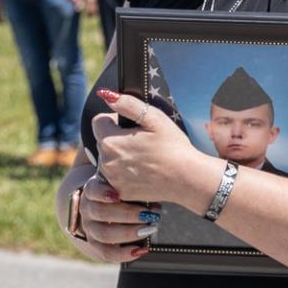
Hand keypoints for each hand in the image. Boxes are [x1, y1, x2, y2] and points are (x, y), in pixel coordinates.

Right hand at [69, 174, 158, 265]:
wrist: (100, 211)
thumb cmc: (120, 195)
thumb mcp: (122, 187)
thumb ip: (134, 190)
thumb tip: (155, 201)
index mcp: (92, 190)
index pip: (93, 191)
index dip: (103, 193)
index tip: (118, 196)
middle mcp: (87, 209)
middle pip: (102, 213)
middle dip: (128, 214)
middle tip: (149, 215)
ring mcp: (89, 228)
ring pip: (104, 234)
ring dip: (129, 233)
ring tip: (149, 230)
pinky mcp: (95, 245)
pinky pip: (107, 253)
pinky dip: (125, 253)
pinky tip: (142, 249)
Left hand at [91, 90, 210, 207]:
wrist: (188, 179)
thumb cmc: (174, 146)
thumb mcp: (154, 118)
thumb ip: (127, 104)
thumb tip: (106, 95)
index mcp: (110, 141)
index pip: (98, 122)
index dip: (114, 120)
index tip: (132, 126)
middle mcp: (106, 162)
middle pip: (102, 142)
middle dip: (117, 138)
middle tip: (141, 142)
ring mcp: (112, 180)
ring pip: (107, 160)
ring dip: (118, 156)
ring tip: (143, 158)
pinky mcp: (120, 192)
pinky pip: (114, 178)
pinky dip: (123, 174)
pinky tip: (141, 172)